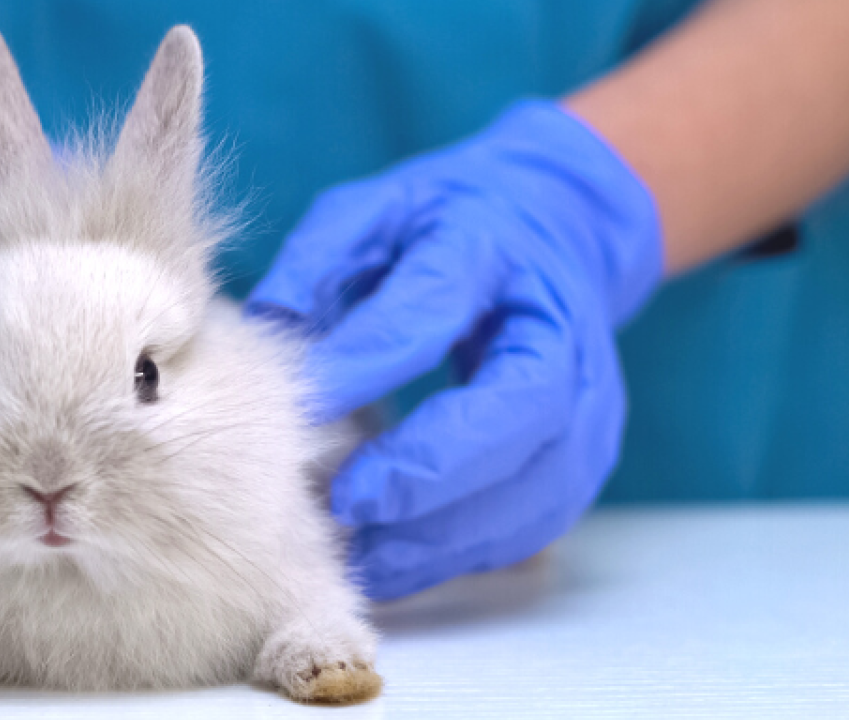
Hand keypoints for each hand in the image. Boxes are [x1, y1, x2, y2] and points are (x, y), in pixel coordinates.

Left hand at [247, 101, 664, 599]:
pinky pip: (532, 525)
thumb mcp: (374, 213)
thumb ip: (317, 266)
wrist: (561, 227)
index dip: (373, 360)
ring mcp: (588, 401)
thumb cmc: (445, 225)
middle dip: (427, 470)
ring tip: (359, 556)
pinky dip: (463, 554)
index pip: (436, 305)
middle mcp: (559, 329)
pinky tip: (395, 563)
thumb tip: (259, 339)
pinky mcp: (585, 458)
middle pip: (516, 413)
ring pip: (533, 488)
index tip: (305, 406)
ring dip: (444, 533)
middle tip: (345, 503)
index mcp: (493, 246)